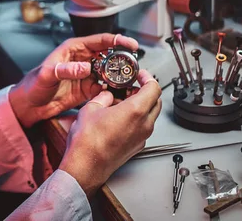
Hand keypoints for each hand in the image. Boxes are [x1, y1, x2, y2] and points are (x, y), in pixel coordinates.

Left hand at [8, 33, 137, 127]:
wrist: (29, 105)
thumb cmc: (32, 85)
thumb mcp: (47, 74)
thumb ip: (65, 69)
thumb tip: (85, 67)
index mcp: (74, 49)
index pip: (100, 41)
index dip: (117, 40)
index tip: (131, 44)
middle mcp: (83, 60)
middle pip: (109, 55)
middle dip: (123, 60)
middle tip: (134, 66)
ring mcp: (86, 75)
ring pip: (110, 72)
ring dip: (120, 76)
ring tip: (130, 81)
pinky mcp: (87, 90)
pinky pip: (105, 88)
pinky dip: (113, 91)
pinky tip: (118, 94)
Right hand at [58, 69, 161, 196]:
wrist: (86, 166)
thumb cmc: (87, 142)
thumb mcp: (90, 108)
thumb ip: (102, 97)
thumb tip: (106, 95)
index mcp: (135, 111)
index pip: (154, 88)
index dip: (147, 77)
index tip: (140, 75)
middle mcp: (143, 125)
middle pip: (156, 101)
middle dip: (145, 91)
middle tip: (130, 86)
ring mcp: (142, 137)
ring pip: (150, 115)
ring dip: (140, 105)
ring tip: (121, 101)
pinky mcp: (137, 146)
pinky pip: (143, 127)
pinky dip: (136, 118)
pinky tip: (119, 117)